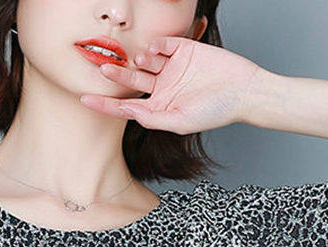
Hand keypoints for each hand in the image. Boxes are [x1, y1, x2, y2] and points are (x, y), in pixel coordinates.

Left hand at [79, 36, 262, 133]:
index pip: (126, 107)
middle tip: (103, 69)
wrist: (244, 91)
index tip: (84, 100)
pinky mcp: (184, 51)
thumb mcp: (180, 121)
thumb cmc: (215, 111)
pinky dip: (157, 45)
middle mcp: (163, 88)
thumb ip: (151, 117)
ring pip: (145, 61)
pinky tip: (159, 51)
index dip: (105, 105)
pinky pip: (163, 44)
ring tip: (146, 60)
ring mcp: (172, 69)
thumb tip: (125, 111)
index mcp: (160, 108)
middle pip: (131, 81)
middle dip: (116, 76)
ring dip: (141, 59)